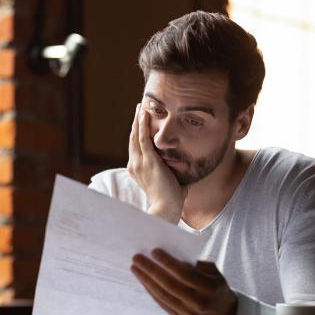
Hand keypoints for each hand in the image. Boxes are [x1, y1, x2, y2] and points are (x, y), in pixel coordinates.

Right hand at [127, 103, 186, 223]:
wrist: (166, 208)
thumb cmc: (170, 198)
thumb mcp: (167, 180)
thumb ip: (171, 171)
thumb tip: (182, 165)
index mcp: (137, 169)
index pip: (135, 147)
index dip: (137, 133)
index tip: (140, 122)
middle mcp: (134, 164)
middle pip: (133, 138)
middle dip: (136, 122)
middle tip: (138, 108)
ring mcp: (139, 162)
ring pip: (136, 135)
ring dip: (138, 120)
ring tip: (140, 106)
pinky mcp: (148, 160)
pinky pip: (143, 138)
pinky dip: (143, 125)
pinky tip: (144, 113)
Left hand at [131, 248, 237, 314]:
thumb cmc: (216, 287)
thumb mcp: (214, 272)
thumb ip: (198, 263)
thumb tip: (173, 252)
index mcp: (209, 288)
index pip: (184, 274)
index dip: (168, 262)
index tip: (154, 251)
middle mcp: (198, 302)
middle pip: (169, 284)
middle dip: (151, 270)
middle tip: (137, 257)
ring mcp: (188, 313)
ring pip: (162, 294)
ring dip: (146, 280)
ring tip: (135, 267)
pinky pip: (161, 303)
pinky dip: (150, 290)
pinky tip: (142, 280)